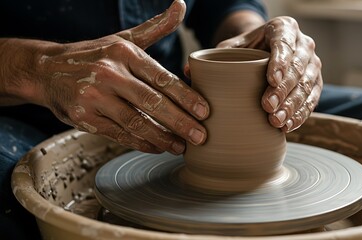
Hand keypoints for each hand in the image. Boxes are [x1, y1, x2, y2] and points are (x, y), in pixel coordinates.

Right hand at [27, 0, 208, 153]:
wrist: (46, 69)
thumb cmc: (94, 54)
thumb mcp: (123, 37)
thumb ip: (155, 27)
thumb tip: (181, 5)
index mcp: (124, 53)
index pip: (162, 78)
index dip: (186, 97)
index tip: (205, 112)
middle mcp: (109, 73)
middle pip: (152, 102)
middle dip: (180, 122)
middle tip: (201, 137)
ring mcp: (95, 97)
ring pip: (136, 122)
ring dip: (163, 137)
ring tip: (182, 147)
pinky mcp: (84, 117)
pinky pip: (119, 134)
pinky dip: (141, 143)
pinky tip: (158, 147)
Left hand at [217, 16, 322, 131]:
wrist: (265, 52)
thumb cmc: (247, 50)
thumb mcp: (232, 47)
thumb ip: (215, 57)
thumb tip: (190, 72)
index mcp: (284, 28)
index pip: (284, 43)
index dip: (280, 62)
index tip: (271, 80)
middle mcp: (303, 43)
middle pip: (298, 67)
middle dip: (283, 90)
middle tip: (268, 107)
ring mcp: (312, 64)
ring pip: (307, 85)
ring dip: (293, 106)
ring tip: (276, 121)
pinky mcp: (316, 82)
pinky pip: (313, 99)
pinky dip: (301, 114)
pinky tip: (288, 126)